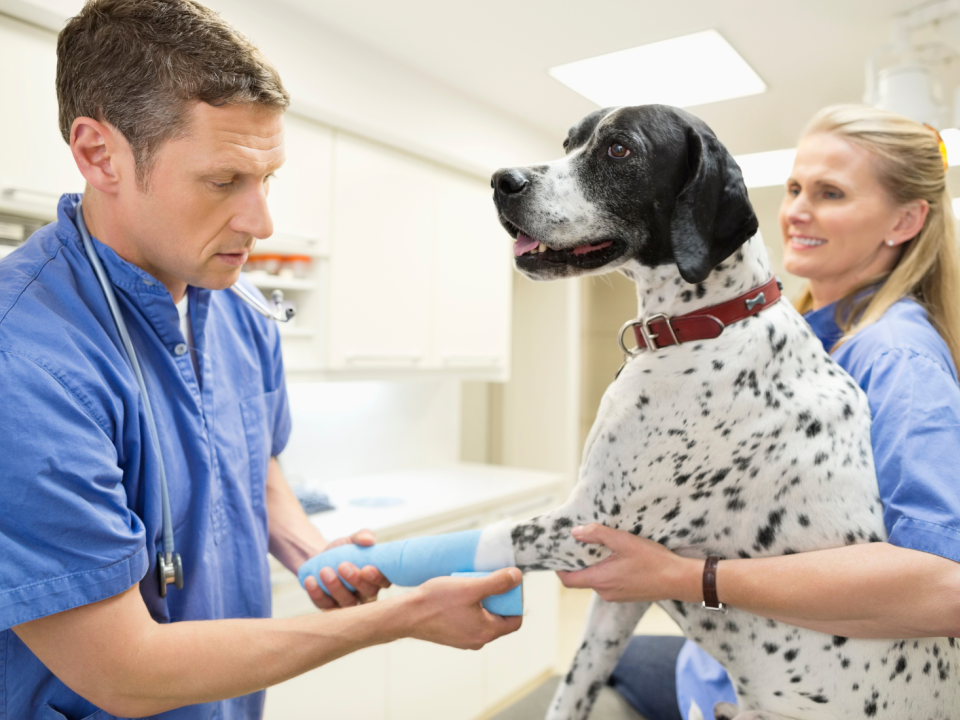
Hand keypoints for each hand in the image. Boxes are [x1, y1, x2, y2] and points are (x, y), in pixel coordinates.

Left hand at [302, 529, 391, 609]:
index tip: (367, 568)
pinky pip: (325, 606)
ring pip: (347, 603)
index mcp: (377, 578)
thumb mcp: (352, 540)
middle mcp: (366, 594)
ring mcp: (348, 603)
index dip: (377, 578)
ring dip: (336, 587)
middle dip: (356, 581)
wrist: (319, 559)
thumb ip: (362, 536)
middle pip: (368, 595)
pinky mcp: (329, 607)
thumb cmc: (342, 550)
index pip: (384, 582)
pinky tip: (311, 581)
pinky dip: (317, 594)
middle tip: (342, 566)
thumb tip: (368, 539)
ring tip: (324, 571)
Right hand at [405, 568, 523, 649]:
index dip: (515, 601)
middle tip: (486, 580)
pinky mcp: (453, 635)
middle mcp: (477, 640)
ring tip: (470, 585)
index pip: (515, 620)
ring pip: (483, 618)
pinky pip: (469, 620)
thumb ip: (497, 582)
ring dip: (481, 601)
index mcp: (486, 632)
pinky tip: (458, 594)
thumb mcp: (471, 587)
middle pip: (499, 618)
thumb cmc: (436, 602)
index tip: (506, 585)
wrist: (406, 615)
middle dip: (496, 598)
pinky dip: (469, 607)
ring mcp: (464, 639)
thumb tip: (517, 577)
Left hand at [556, 524, 699, 602]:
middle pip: (582, 579)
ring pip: (596, 580)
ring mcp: (616, 596)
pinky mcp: (626, 596)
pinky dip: (607, 572)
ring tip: (602, 548)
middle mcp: (605, 592)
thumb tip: (575, 532)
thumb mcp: (624, 541)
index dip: (560, 568)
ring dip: (595, 566)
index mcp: (600, 580)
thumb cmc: (653, 561)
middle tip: (582, 544)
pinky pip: (609, 584)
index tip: (560, 554)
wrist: (678, 580)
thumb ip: (598, 535)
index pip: (568, 580)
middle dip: (580, 563)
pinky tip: (619, 559)